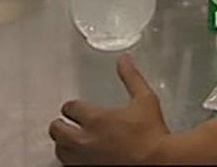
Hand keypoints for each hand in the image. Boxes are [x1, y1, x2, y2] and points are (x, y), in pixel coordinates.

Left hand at [50, 55, 170, 164]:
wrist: (158, 162)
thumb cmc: (152, 135)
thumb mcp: (145, 99)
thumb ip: (131, 78)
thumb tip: (124, 60)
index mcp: (96, 118)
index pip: (70, 108)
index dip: (71, 106)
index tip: (74, 108)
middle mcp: (85, 140)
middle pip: (57, 129)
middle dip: (60, 124)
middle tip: (65, 124)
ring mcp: (85, 160)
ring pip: (60, 150)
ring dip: (62, 143)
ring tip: (68, 141)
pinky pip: (69, 166)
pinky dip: (71, 160)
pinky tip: (79, 157)